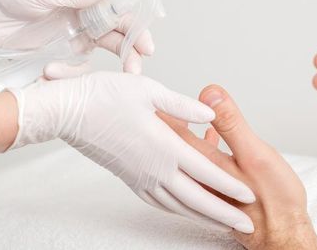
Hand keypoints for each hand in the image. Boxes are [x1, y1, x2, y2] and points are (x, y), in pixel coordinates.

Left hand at [0, 0, 153, 72]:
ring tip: (83, 78)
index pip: (119, 16)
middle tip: (135, 72)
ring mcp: (70, 43)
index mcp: (84, 3)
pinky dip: (67, 76)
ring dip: (99, 73)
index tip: (146, 46)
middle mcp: (83, 24)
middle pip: (116, 40)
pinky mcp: (55, 60)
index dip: (136, 30)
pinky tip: (49, 73)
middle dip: (130, 56)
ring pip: (98, 60)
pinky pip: (72, 72)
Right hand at [6, 72, 255, 232]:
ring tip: (224, 223)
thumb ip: (183, 106)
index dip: (231, 184)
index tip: (251, 195)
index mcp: (164, 147)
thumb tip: (211, 114)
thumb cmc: (103, 97)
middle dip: (224, 214)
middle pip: (197, 199)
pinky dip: (178, 210)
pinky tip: (186, 210)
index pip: (206, 171)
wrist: (66, 113)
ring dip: (203, 216)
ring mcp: (141, 178)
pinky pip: (159, 202)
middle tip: (247, 225)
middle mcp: (155, 169)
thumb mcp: (148, 91)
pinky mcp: (129, 180)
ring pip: (179, 206)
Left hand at [159, 85, 316, 249]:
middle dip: (168, 121)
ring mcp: (206, 185)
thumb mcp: (255, 154)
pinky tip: (210, 137)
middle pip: (174, 143)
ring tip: (178, 115)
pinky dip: (200, 148)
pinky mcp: (217, 191)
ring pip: (186, 154)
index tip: (148, 93)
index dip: (162, 110)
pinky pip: (199, 166)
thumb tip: (210, 93)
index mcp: (205, 161)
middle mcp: (198, 174)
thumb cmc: (274, 196)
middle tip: (158, 100)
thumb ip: (231, 124)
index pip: (174, 130)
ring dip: (182, 135)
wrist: (283, 234)